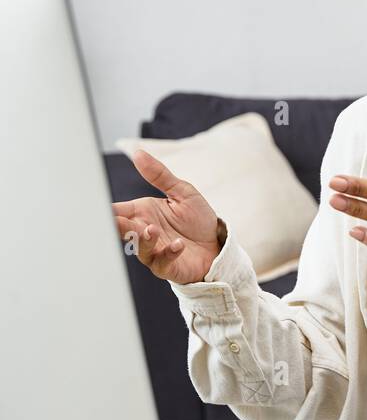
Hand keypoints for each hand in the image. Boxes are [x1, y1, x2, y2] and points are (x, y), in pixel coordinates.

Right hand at [112, 149, 221, 283]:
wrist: (217, 245)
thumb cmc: (196, 220)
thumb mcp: (182, 192)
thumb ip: (159, 175)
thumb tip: (138, 153)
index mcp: (143, 213)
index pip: (118, 211)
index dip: (106, 210)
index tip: (96, 206)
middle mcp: (145, 232)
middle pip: (124, 230)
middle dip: (117, 225)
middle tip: (115, 220)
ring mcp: (155, 250)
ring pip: (141, 248)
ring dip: (145, 239)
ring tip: (152, 229)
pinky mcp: (168, 266)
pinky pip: (163, 262)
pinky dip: (169, 253)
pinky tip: (177, 244)